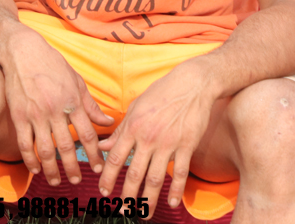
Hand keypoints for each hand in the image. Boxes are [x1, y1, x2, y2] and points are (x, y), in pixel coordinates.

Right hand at [1, 30, 113, 186]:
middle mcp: (55, 110)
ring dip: (52, 169)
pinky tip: (35, 169)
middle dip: (74, 168)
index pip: (88, 134)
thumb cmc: (52, 64)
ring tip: (57, 181)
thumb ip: (91, 105)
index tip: (98, 167)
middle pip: (67, 147)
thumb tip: (109, 122)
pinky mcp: (19, 115)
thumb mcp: (76, 81)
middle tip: (78, 181)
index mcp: (72, 101)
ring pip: (46, 150)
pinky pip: (25, 143)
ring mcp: (36, 114)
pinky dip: (31, 159)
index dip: (95, 154)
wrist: (23, 51)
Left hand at [97, 58, 216, 218]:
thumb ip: (119, 130)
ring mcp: (168, 143)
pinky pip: (180, 173)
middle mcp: (148, 138)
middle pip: (135, 173)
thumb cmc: (161, 93)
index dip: (108, 177)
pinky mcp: (187, 146)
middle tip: (122, 211)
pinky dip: (176, 190)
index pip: (116, 158)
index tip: (103, 191)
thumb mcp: (135, 108)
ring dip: (148, 199)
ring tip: (144, 213)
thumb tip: (104, 146)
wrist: (191, 84)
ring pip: (156, 178)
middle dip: (127, 195)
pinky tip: (171, 202)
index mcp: (133, 127)